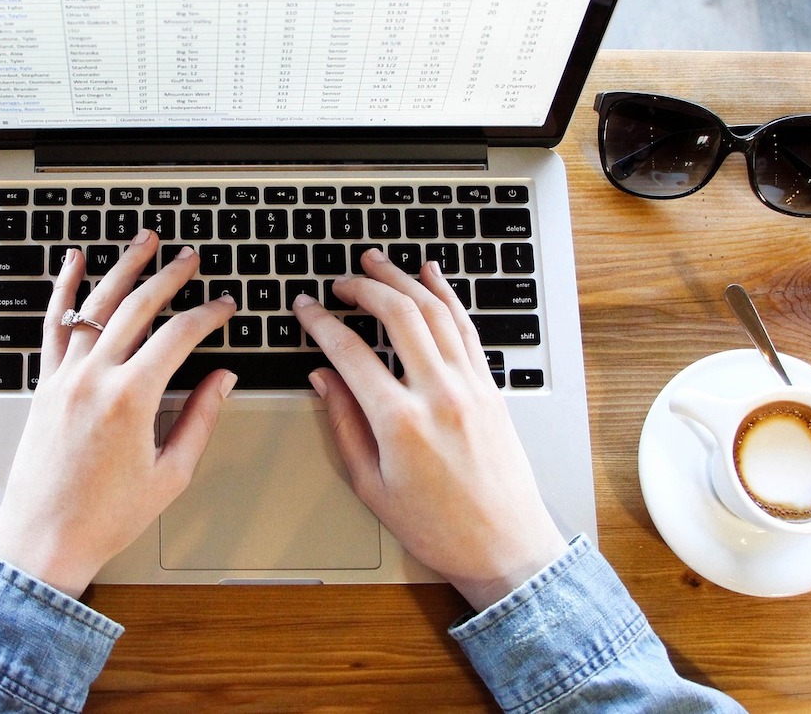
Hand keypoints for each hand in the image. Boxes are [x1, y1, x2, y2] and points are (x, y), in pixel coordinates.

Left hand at [0, 231, 236, 597]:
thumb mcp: (170, 474)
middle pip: (138, 307)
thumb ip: (199, 419)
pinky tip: (74, 261)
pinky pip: (54, 325)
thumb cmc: (106, 517)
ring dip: (123, 267)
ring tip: (144, 241)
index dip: (208, 315)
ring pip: (96, 304)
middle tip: (191, 258)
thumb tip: (222, 379)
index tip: (225, 306)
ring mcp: (64, 377)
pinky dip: (64, 289)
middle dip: (170, 276)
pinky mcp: (44, 385)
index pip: (179, 336)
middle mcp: (95, 378)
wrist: (44, 539)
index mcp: (132, 399)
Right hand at [293, 249, 567, 610]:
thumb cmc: (438, 528)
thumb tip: (323, 378)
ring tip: (377, 262)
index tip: (305, 308)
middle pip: (398, 316)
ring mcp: (471, 387)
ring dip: (403, 280)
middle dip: (363, 288)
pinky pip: (466, 328)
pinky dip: (447, 296)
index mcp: (401, 423)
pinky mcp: (491, 388)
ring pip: (436, 311)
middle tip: (340, 281)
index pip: (350, 353)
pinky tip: (432, 276)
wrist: (505, 547)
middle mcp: (440, 395)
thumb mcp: (371, 486)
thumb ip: (344, 425)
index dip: (321, 323)